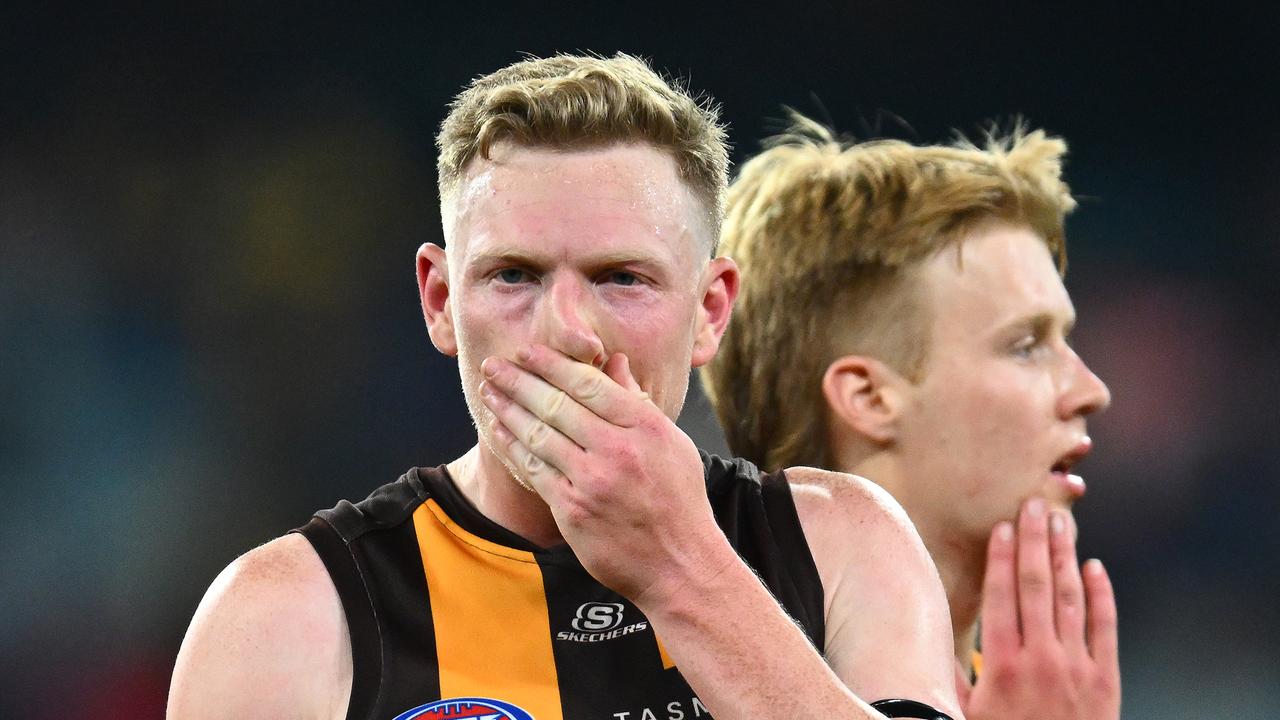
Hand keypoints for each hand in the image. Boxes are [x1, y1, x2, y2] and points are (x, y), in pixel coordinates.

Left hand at [477, 343, 731, 605]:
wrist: (679, 564)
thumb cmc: (679, 500)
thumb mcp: (672, 443)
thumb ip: (638, 402)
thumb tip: (615, 361)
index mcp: (645, 426)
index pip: (588, 383)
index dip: (551, 364)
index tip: (526, 351)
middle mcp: (617, 449)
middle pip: (556, 404)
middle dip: (519, 380)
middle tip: (492, 364)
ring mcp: (593, 481)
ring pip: (539, 435)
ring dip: (508, 410)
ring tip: (489, 392)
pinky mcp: (573, 510)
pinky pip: (535, 470)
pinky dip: (514, 447)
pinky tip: (499, 431)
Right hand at [962, 498, 1120, 719]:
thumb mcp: (963, 713)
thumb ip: (949, 674)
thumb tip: (927, 636)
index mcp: (1002, 666)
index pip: (1002, 596)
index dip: (1002, 558)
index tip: (1003, 526)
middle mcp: (1040, 660)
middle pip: (1036, 587)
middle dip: (1034, 542)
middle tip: (1034, 505)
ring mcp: (1076, 668)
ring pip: (1069, 599)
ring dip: (1064, 557)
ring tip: (1061, 523)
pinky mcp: (1105, 681)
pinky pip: (1104, 629)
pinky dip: (1102, 595)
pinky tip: (1094, 568)